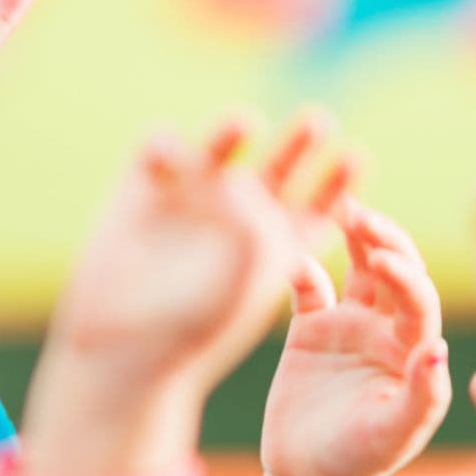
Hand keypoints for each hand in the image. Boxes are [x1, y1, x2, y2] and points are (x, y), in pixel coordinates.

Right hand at [21, 113, 352, 475]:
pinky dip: (164, 145)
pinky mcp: (142, 191)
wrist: (121, 351)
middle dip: (299, 144)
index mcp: (277, 249)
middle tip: (317, 124)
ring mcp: (191, 201)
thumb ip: (257, 227)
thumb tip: (238, 183)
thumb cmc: (193, 328)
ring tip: (246, 125)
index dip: (340, 182)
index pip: (321, 205)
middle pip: (281, 167)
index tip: (355, 160)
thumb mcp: (245, 278)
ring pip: (222, 147)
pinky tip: (170, 155)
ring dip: (233, 129)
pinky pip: (158, 151)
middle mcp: (239, 219)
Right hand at [258, 198, 450, 475]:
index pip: (418, 299)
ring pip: (357, 268)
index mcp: (413, 350)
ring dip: (354, 237)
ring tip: (344, 209)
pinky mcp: (309, 331)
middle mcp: (385, 330)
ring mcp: (348, 327)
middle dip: (383, 239)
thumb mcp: (394, 434)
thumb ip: (422, 394)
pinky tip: (294, 262)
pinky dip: (301, 271)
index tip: (382, 262)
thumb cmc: (359, 464)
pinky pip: (308, 290)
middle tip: (361, 216)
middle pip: (393, 270)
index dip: (405, 276)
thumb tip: (438, 350)